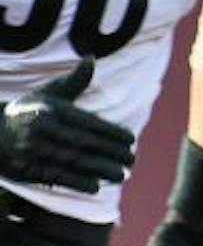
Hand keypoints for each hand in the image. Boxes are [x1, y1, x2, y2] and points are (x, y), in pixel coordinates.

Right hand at [0, 59, 134, 192]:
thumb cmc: (28, 113)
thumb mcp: (47, 95)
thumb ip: (73, 82)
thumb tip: (91, 59)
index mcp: (50, 110)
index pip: (87, 122)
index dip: (111, 132)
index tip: (130, 140)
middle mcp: (41, 129)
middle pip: (83, 143)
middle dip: (111, 153)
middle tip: (131, 160)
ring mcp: (33, 150)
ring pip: (72, 162)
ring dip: (99, 170)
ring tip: (121, 175)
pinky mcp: (27, 169)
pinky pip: (56, 177)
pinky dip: (76, 182)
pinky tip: (95, 186)